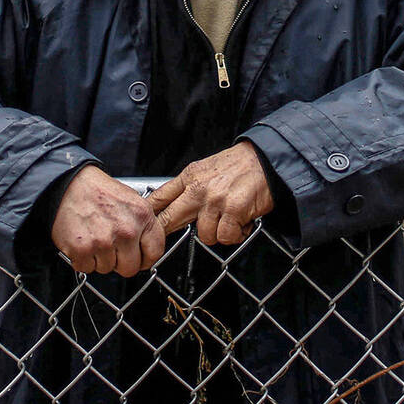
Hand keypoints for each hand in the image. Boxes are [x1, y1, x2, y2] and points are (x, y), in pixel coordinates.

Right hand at [50, 166, 163, 276]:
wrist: (68, 184)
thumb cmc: (97, 190)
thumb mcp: (131, 199)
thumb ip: (142, 224)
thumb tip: (146, 245)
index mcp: (142, 216)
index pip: (155, 252)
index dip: (145, 259)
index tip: (138, 258)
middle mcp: (126, 230)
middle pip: (130, 268)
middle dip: (120, 262)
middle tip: (111, 247)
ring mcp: (104, 242)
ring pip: (107, 269)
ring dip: (100, 258)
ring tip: (94, 237)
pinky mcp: (83, 250)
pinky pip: (87, 268)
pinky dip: (83, 259)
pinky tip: (84, 241)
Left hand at [145, 142, 273, 247]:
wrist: (265, 159)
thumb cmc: (238, 165)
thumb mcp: (206, 168)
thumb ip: (190, 185)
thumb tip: (173, 203)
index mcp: (190, 176)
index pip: (160, 196)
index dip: (147, 212)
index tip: (138, 222)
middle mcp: (199, 188)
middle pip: (169, 219)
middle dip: (163, 233)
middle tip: (158, 244)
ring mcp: (215, 201)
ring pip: (204, 235)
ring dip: (218, 232)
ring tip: (229, 219)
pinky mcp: (233, 211)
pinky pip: (225, 237)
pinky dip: (235, 234)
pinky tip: (241, 222)